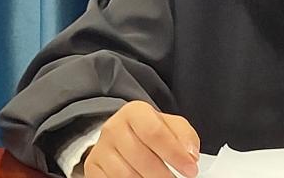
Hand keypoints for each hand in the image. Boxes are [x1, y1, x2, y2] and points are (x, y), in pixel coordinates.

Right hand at [84, 100, 199, 177]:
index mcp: (134, 112)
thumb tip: (191, 155)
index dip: (175, 153)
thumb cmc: (149, 130)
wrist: (120, 135)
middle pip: (141, 157)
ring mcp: (100, 149)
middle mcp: (113, 128)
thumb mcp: (169, 125)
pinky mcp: (92, 167)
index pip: (154, 132)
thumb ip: (184, 135)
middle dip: (163, 174)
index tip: (190, 169)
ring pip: (126, 174)